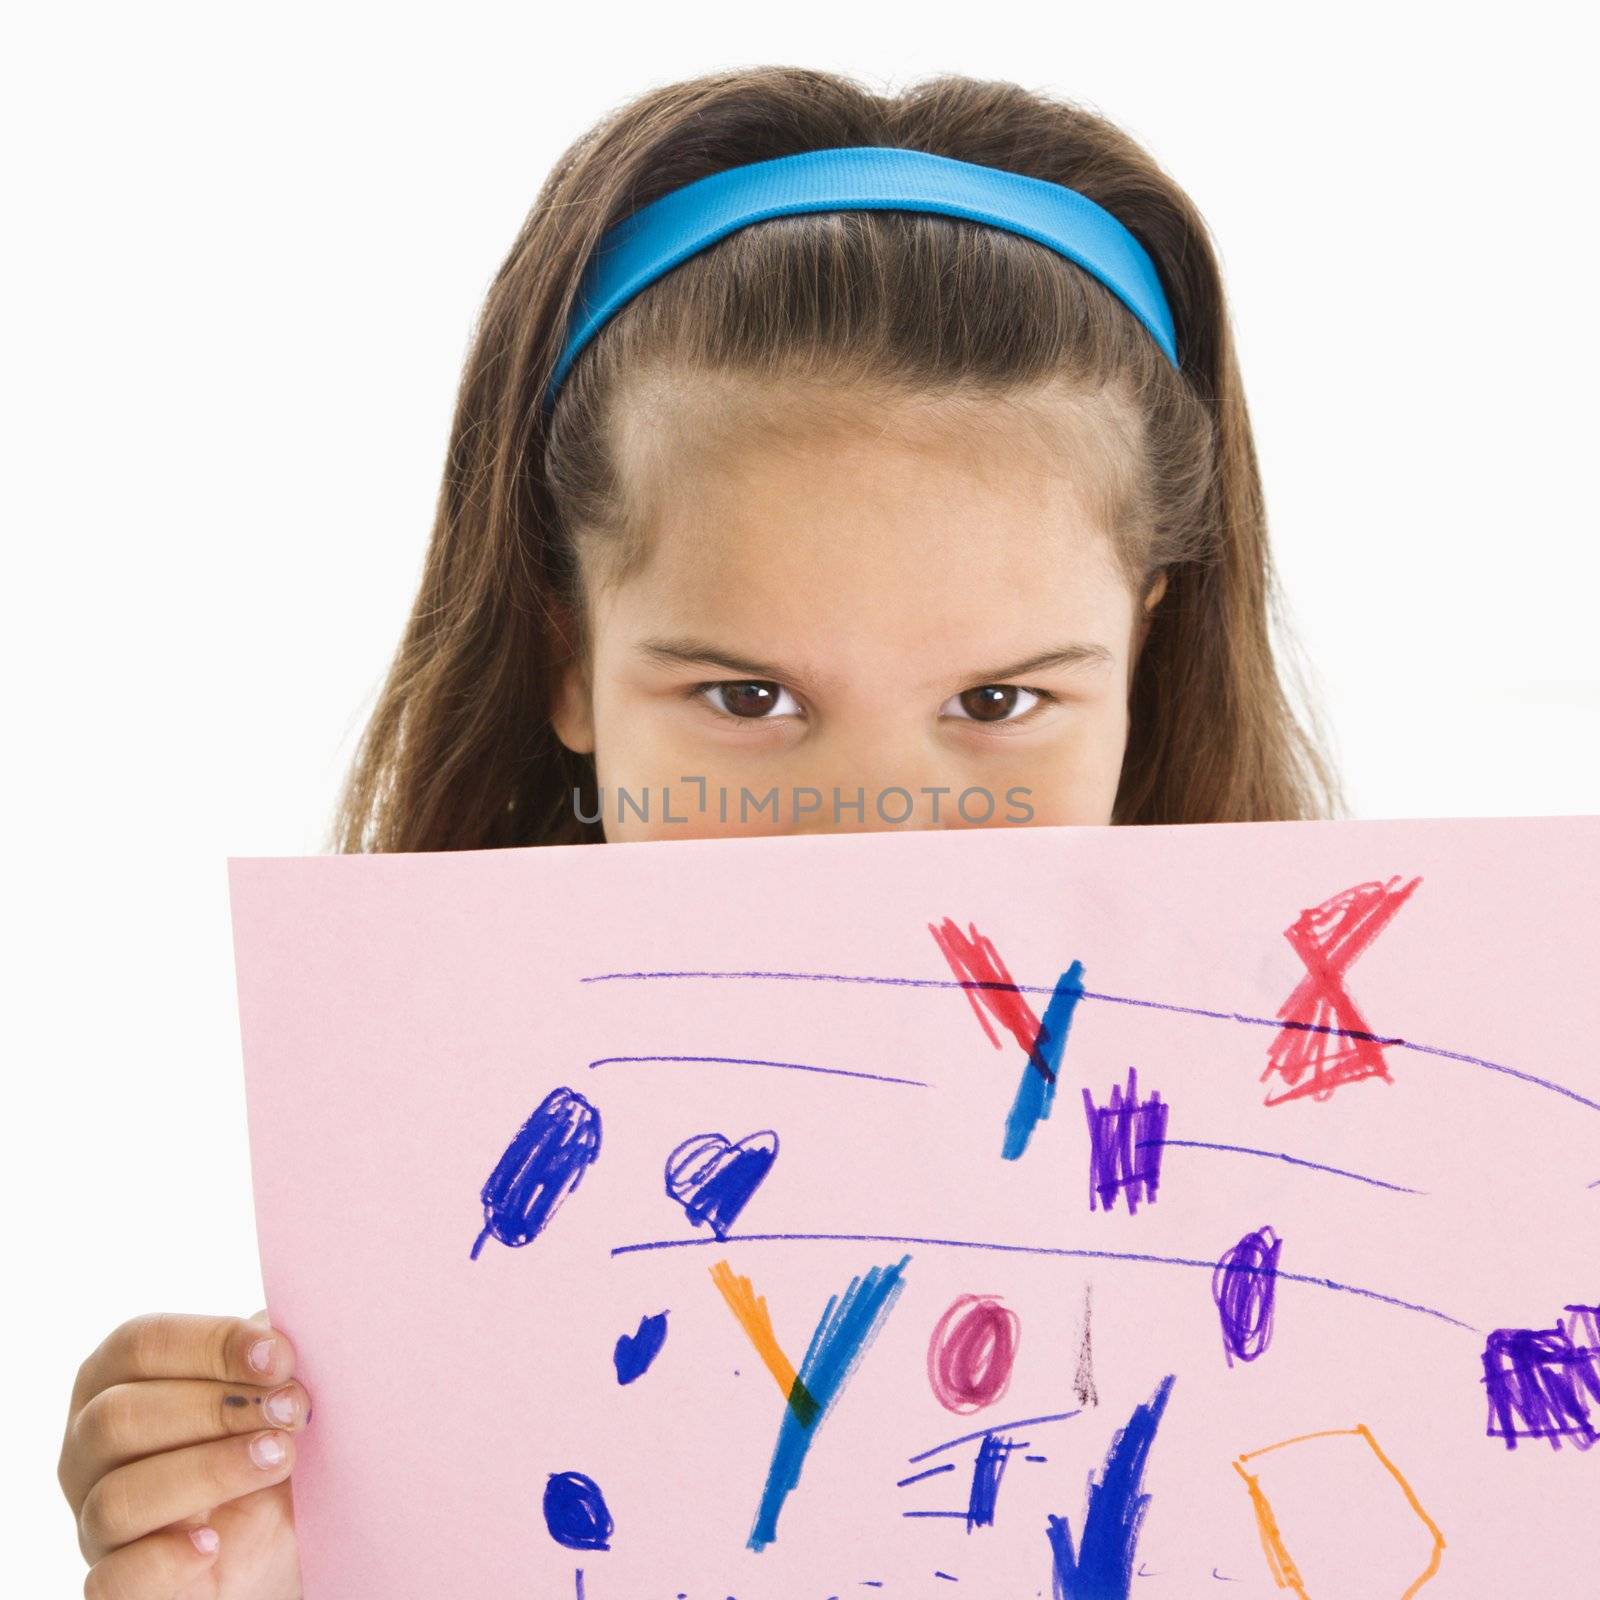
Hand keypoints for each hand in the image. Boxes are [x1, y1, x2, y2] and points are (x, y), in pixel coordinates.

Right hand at [59, 1309, 307, 1598]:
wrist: (280, 1531)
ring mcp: (93, 1520)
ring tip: (280, 1457)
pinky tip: (216, 1542)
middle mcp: (89, 1447)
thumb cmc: (268, 1434)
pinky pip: (114, 1580)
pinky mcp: (117, 1583)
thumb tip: (280, 1331)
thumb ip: (265, 1352)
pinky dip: (165, 1560)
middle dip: (218, 1408)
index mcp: (118, 1377)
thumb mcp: (270, 1384)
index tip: (282, 1357)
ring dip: (210, 1471)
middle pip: (120, 1417)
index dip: (212, 1344)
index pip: (139, 1345)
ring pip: (118, 1497)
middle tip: (293, 1409)